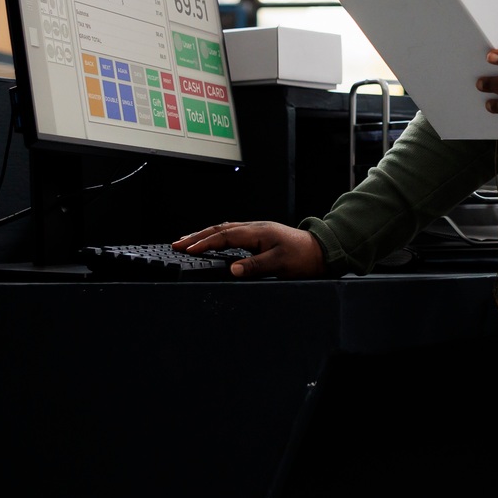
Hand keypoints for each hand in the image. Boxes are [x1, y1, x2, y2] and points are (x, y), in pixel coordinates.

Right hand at [172, 221, 322, 278]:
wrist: (321, 250)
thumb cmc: (303, 257)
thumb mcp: (279, 264)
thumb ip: (255, 266)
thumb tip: (232, 269)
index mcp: (257, 232)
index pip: (224, 236)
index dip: (204, 243)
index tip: (187, 249)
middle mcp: (254, 228)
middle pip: (220, 229)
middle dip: (197, 236)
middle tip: (176, 243)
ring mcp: (256, 230)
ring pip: (225, 229)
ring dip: (205, 234)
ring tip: (187, 241)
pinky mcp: (259, 235)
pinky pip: (232, 232)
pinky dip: (217, 236)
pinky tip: (212, 240)